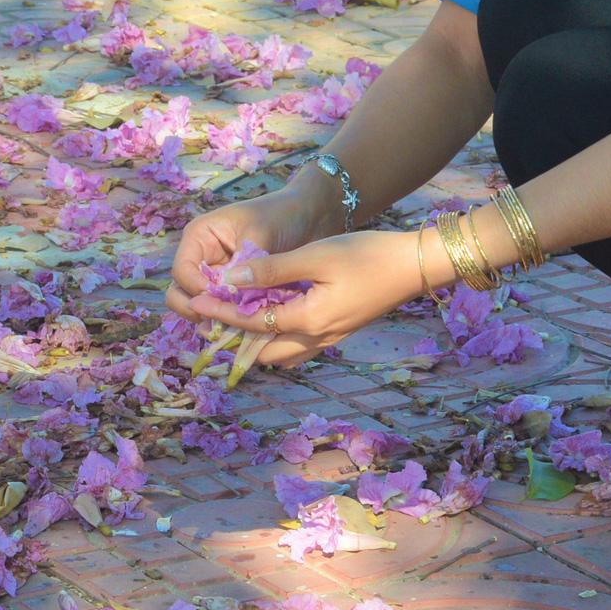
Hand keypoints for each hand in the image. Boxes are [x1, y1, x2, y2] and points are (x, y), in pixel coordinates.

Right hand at [163, 179, 334, 321]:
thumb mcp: (260, 233)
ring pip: (200, 305)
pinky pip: (224, 310)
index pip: (182, 271)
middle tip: (218, 321)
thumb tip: (227, 292)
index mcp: (200, 236)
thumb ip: (243, 263)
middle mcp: (202, 257)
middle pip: (180, 291)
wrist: (308, 217)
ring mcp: (217, 276)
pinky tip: (247, 327)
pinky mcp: (234, 290)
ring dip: (213, 317)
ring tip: (233, 328)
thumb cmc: (281, 215)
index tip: (221, 300)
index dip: (197, 290)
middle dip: (196, 308)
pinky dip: (231, 319)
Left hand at [182, 229, 424, 366]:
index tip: (196, 303)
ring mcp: (330, 339)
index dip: (222, 312)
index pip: (253, 322)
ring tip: (233, 322)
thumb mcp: (317, 256)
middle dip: (233, 339)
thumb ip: (274, 270)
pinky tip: (270, 319)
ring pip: (280, 354)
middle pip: (262, 352)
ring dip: (254, 343)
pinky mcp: (338, 332)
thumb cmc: (367, 255)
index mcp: (309, 321)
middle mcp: (317, 338)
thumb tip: (233, 278)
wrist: (414, 267)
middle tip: (210, 320)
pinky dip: (275, 339)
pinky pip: (296, 347)